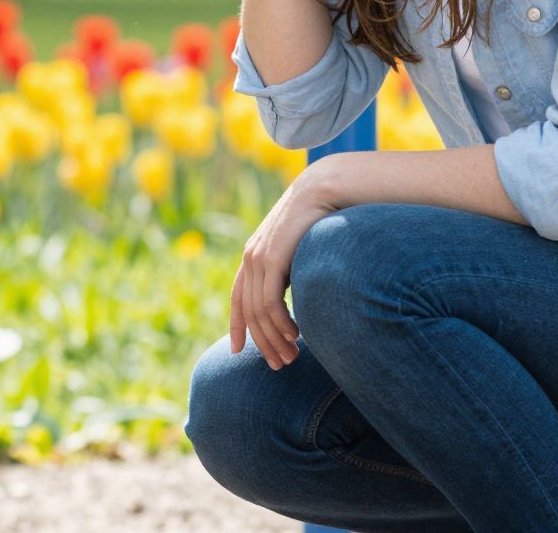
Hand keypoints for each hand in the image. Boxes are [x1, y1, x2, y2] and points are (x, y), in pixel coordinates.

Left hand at [230, 160, 342, 368]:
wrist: (320, 192)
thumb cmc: (317, 222)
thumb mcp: (299, 252)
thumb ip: (291, 272)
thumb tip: (299, 295)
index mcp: (253, 257)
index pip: (239, 299)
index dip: (236, 326)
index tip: (238, 351)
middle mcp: (250, 259)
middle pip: (248, 312)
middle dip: (262, 342)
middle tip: (278, 365)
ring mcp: (257, 259)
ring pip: (258, 312)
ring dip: (275, 339)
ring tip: (291, 357)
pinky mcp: (271, 260)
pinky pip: (270, 303)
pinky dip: (280, 325)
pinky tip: (295, 336)